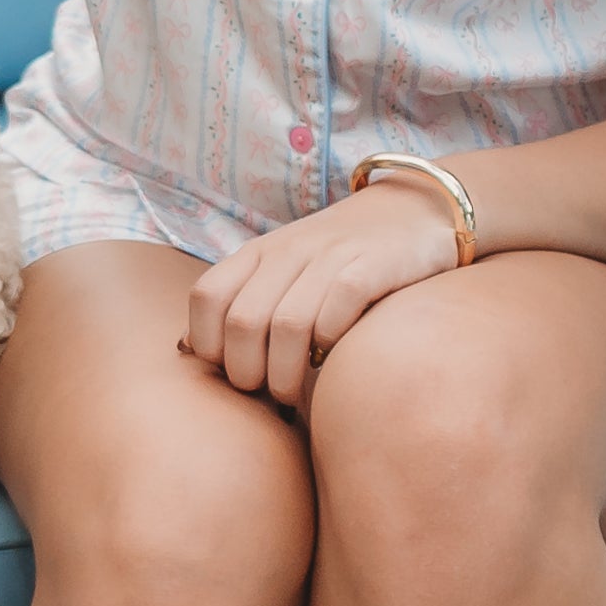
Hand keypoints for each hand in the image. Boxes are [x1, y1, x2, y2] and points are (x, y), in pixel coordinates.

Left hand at [186, 179, 465, 411]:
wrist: (413, 211)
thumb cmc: (340, 259)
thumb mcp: (284, 271)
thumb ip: (245, 302)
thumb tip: (193, 350)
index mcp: (257, 253)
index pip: (207, 297)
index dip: (210, 344)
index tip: (231, 370)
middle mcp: (288, 251)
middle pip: (244, 321)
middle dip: (247, 372)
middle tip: (266, 393)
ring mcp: (331, 255)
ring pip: (287, 324)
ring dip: (286, 373)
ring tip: (295, 394)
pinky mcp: (374, 264)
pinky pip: (339, 306)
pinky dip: (330, 342)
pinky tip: (333, 355)